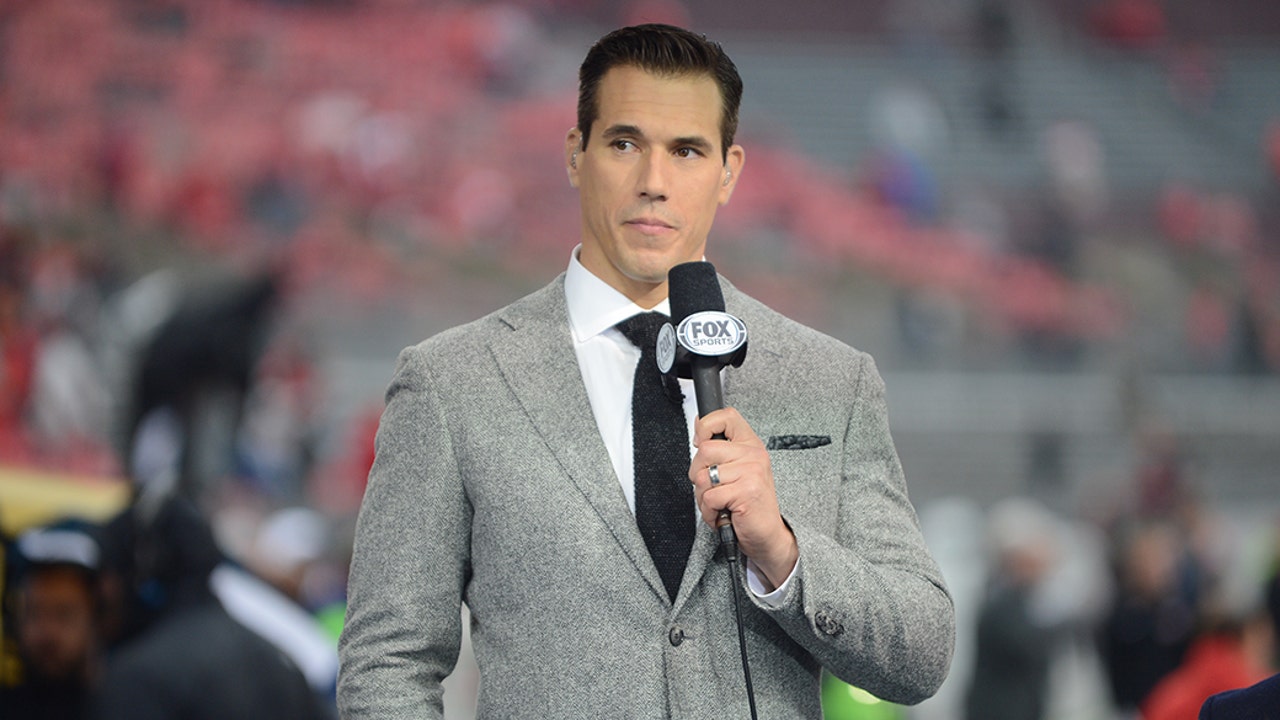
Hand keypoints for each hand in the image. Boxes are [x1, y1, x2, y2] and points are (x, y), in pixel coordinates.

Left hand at [690, 407, 797, 589]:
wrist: (768, 536)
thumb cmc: (749, 505)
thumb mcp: (736, 471)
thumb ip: (720, 449)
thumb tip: (697, 424)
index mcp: (751, 445)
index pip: (726, 416)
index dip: (705, 426)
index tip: (700, 443)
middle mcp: (754, 455)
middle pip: (705, 449)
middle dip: (697, 474)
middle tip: (711, 489)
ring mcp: (751, 472)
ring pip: (703, 476)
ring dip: (703, 498)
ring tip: (719, 504)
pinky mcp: (746, 491)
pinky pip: (709, 498)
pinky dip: (709, 512)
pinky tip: (722, 515)